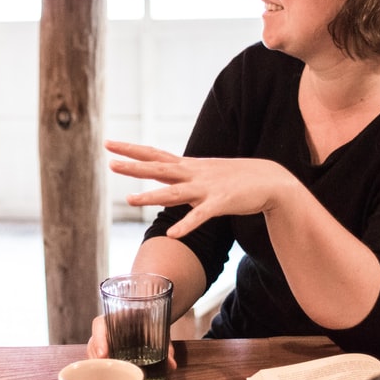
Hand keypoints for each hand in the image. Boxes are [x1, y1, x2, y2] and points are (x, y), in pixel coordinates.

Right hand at [87, 315, 177, 369]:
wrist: (149, 318)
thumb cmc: (149, 321)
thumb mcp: (158, 330)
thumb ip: (166, 346)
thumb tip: (171, 364)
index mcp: (115, 317)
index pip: (99, 324)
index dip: (99, 339)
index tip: (103, 354)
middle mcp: (106, 329)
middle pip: (92, 342)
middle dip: (95, 358)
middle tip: (104, 372)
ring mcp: (104, 341)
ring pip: (92, 352)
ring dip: (96, 365)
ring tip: (105, 378)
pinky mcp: (106, 351)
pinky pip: (97, 360)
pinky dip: (100, 369)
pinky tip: (106, 379)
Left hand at [105, 139, 293, 237]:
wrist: (270, 181)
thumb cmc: (234, 179)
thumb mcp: (203, 175)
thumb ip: (180, 180)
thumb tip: (160, 183)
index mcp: (188, 166)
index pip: (154, 154)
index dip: (131, 149)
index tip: (110, 144)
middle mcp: (194, 174)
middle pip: (158, 168)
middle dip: (134, 166)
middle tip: (110, 162)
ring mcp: (206, 188)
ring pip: (174, 193)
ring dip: (152, 196)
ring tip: (129, 199)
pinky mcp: (221, 203)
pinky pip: (200, 216)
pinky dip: (186, 224)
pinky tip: (173, 234)